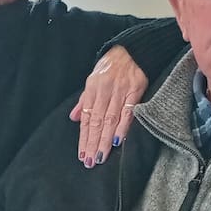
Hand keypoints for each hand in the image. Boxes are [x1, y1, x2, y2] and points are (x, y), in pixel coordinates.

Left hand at [70, 46, 147, 166]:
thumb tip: (74, 117)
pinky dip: (123, 127)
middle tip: (89, 161)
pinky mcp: (136, 89)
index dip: (84, 137)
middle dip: (92, 143)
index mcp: (92, 89)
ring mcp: (120, 91)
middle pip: (97, 122)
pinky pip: (128, 111)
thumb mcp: (93, 79)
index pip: (87, 118)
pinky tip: (118, 141)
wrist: (133, 49)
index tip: (81, 154)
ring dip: (105, 140)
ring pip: (110, 120)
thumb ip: (84, 100)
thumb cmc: (111, 66)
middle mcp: (104, 91)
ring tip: (100, 156)